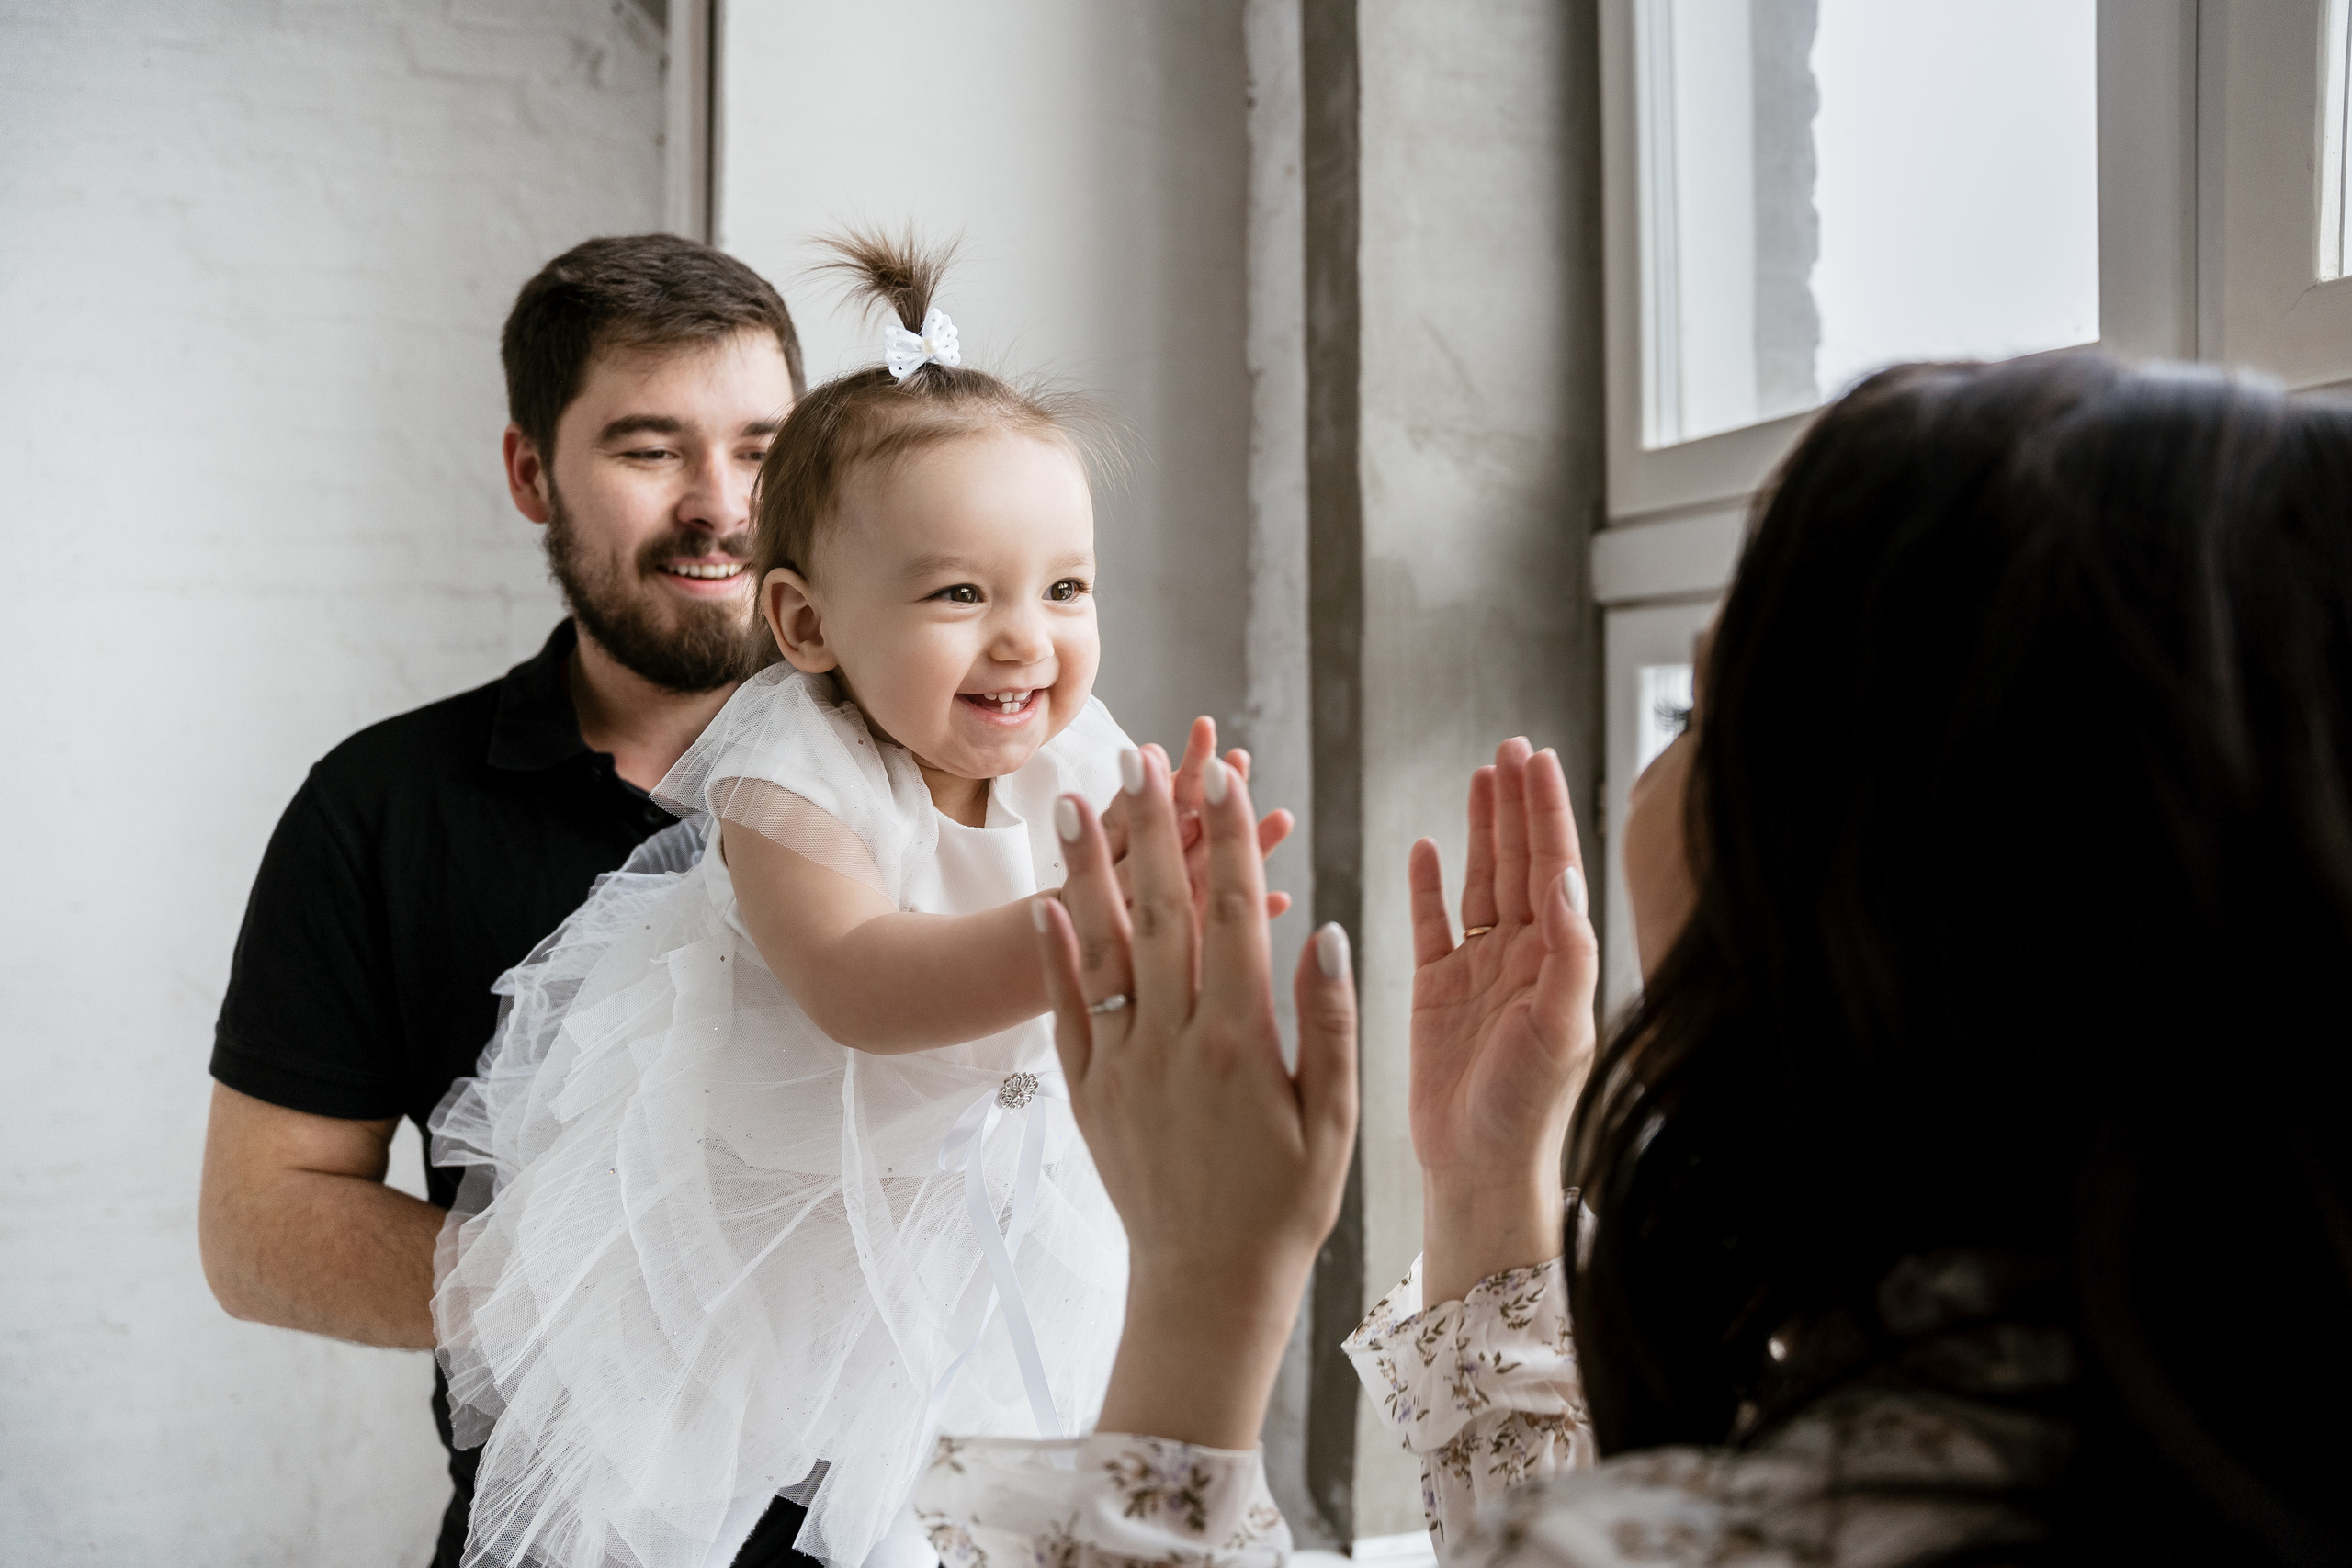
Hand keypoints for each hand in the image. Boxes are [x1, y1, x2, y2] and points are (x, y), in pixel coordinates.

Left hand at [1034, 747, 1356, 1447]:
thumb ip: (1327, 1020)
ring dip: (1086, 870)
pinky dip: (1053, 954)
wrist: (1207, 1285)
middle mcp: (1173, 1041)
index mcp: (1241, 1041)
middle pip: (1160, 912)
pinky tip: (1044, 902)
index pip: (1232, 915)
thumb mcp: (1333, 1117)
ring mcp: (1121, 1064)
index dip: (1229, 838)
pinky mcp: (1086, 1091)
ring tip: (1073, 802)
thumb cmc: (1286, 1203)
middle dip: (1151, 827)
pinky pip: (1065, 1010)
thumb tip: (1321, 926)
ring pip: (1101, 948)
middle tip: (1139, 756)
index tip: (1226, 774)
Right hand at [1409, 739, 1597, 1303]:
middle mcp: (1521, 958)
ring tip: (1480, 776)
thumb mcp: (1560, 1030)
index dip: (1545, 811)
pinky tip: (1430, 849)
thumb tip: (1564, 879)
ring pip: (1480, 882)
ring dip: (1482, 830)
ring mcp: (1478, 972)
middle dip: (1515, 804)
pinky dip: (1430, 886)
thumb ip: (1567, 954)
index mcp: (1555, 960)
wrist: (1478, 1170)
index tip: (1539, 759)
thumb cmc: (1527, 1113)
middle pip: (1519, 861)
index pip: (1552, 867)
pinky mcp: (1435, 993)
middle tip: (1510, 748)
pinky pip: (1431, 925)